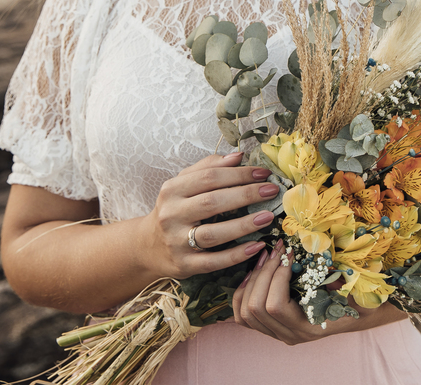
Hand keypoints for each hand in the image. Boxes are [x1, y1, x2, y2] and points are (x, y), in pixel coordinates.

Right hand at [139, 152, 278, 279]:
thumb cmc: (175, 209)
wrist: (148, 245)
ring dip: (243, 225)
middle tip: (271, 191)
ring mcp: (176, 242)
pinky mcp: (184, 265)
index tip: (264, 173)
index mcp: (172, 190)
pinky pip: (213, 261)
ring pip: (213, 234)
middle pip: (212, 202)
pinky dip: (236, 255)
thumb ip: (208, 167)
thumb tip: (238, 156)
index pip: (209, 177)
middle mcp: (171, 215)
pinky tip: (257, 246)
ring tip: (268, 217)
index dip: (239, 174)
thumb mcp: (183, 184)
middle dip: (245, 195)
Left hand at [231, 241, 405, 343]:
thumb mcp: (357, 292)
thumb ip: (345, 283)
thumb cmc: (357, 301)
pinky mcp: (270, 326)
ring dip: (251, 280)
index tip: (287, 253)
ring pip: (244, 312)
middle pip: (255, 307)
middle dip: (263, 273)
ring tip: (266, 257)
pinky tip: (254, 272)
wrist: (356, 314)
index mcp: (308, 328)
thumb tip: (328, 265)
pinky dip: (242, 292)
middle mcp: (289, 334)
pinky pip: (242, 316)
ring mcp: (277, 332)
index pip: (275, 306)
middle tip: (275, 249)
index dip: (276, 276)